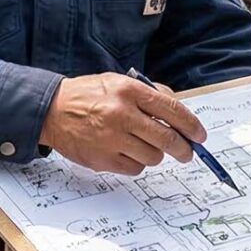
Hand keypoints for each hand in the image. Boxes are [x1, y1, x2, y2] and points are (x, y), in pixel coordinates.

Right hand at [41, 73, 201, 174]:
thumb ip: (150, 94)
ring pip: (153, 156)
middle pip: (167, 139)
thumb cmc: (89, 95)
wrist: (52, 110)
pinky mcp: (103, 159)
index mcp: (129, 91)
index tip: (199, 135)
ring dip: (156, 154)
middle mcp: (121, 115)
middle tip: (187, 152)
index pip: (172, 110)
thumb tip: (180, 114)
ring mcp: (111, 139)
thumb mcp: (119, 82)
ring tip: (145, 145)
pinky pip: (135, 168)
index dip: (191, 125)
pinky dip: (137, 162)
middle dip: (184, 149)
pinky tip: (127, 152)